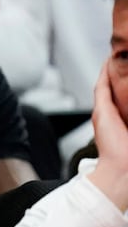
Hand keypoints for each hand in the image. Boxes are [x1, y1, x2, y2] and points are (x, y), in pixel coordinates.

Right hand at [91, 65, 127, 212]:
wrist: (122, 169)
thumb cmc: (127, 158)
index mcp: (115, 124)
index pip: (115, 99)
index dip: (117, 86)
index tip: (122, 72)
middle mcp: (106, 117)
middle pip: (107, 91)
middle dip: (110, 77)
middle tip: (114, 60)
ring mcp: (102, 114)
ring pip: (104, 87)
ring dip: (106, 73)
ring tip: (111, 58)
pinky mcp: (101, 112)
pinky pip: (102, 87)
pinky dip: (104, 74)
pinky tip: (107, 62)